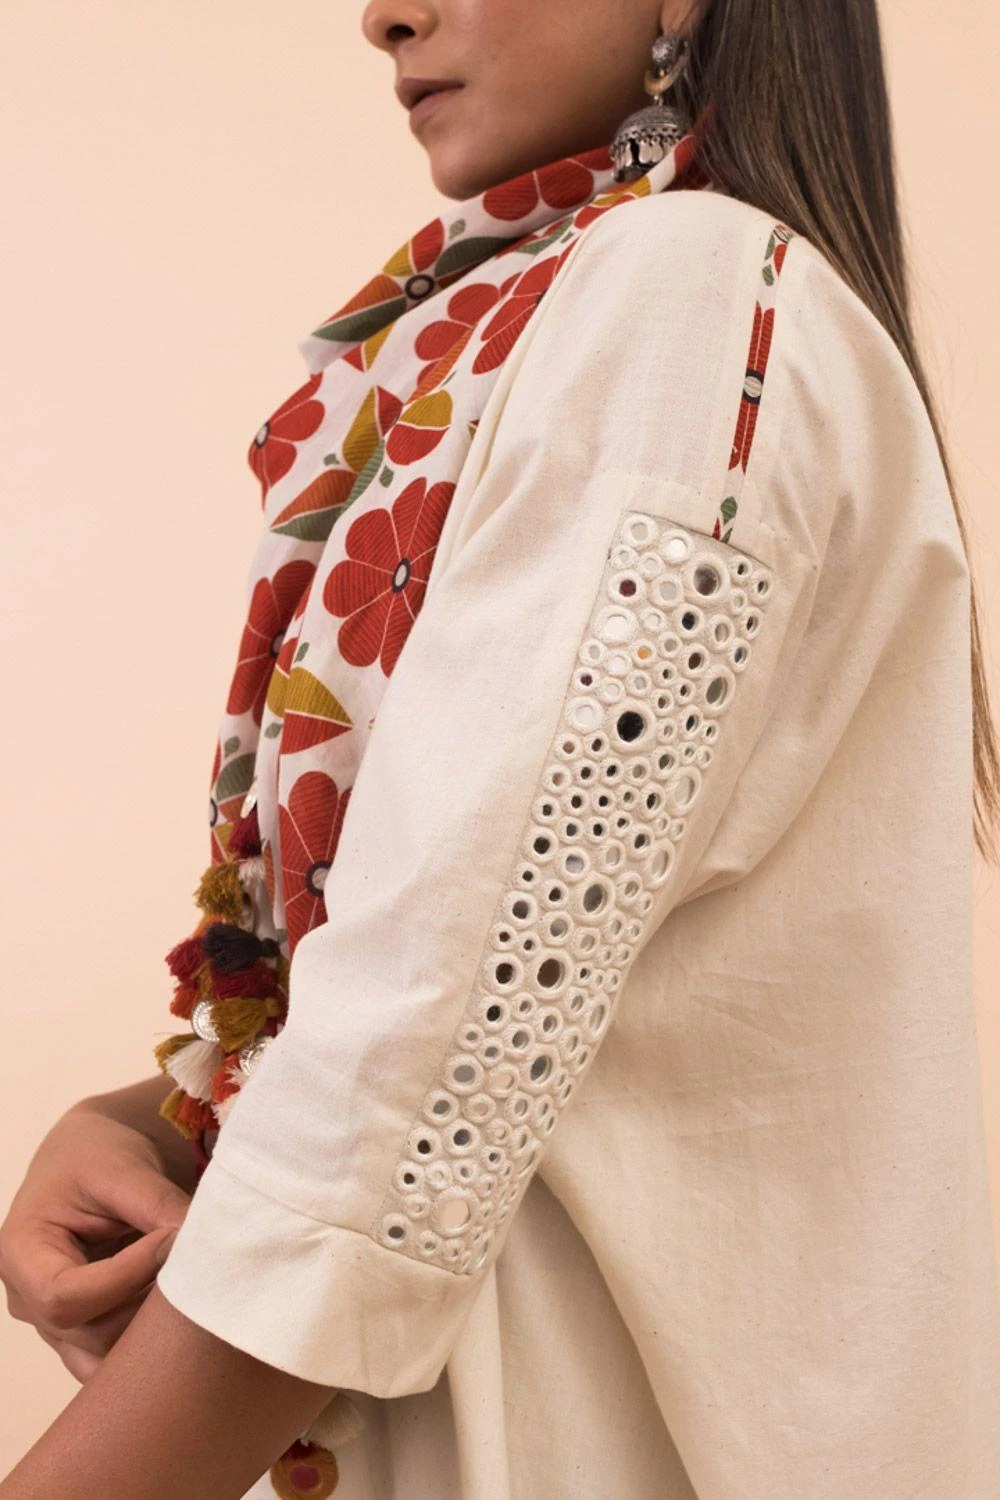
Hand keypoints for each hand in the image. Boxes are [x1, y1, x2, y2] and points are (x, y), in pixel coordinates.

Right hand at [0, 1106, 190, 1382]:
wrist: (92, 1161)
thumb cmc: (97, 1157)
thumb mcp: (123, 1168)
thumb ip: (158, 1206)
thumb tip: (202, 1244)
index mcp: (20, 1255)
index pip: (68, 1297)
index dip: (128, 1276)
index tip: (174, 1240)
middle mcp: (28, 1301)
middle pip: (91, 1334)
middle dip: (149, 1303)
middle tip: (194, 1265)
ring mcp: (54, 1327)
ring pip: (108, 1357)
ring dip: (155, 1328)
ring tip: (188, 1281)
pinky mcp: (85, 1335)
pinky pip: (117, 1359)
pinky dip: (152, 1342)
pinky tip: (182, 1306)